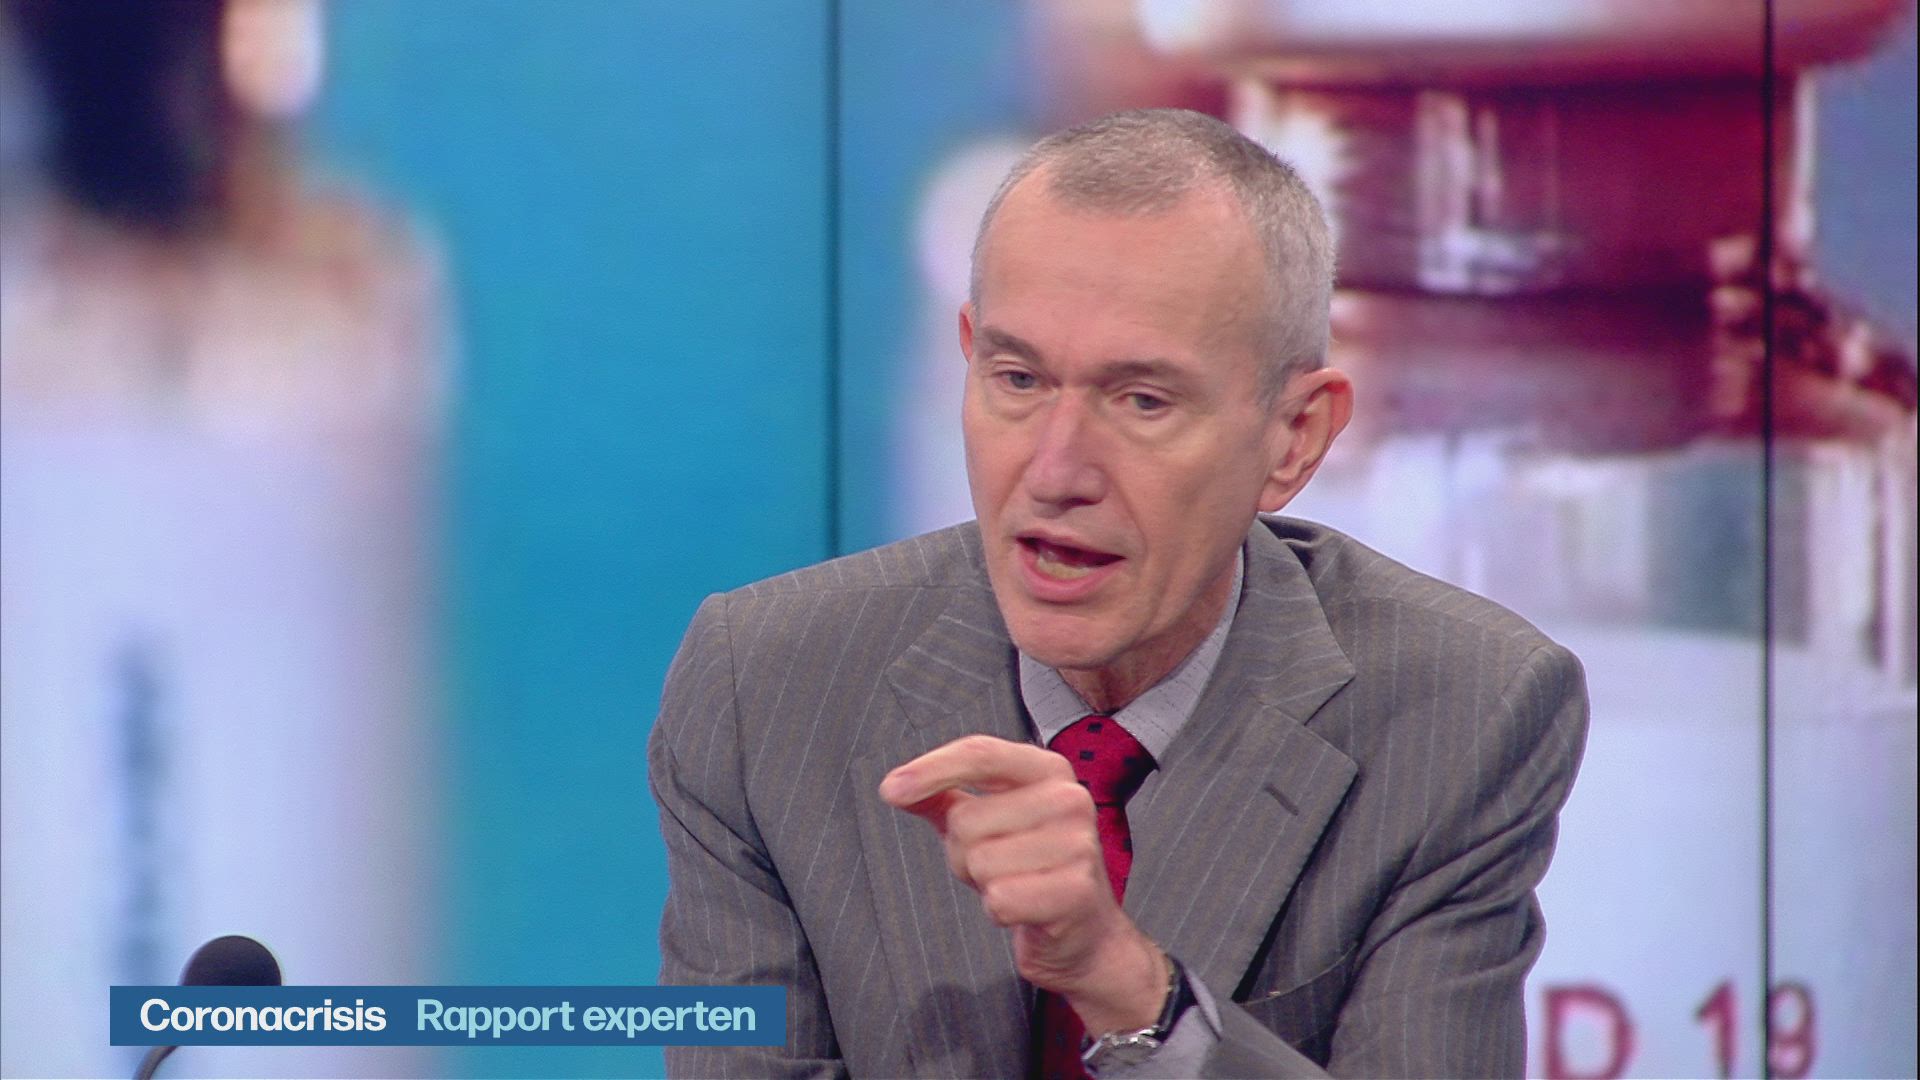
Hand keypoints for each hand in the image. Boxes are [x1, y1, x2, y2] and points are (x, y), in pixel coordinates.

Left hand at [878, 734, 1165, 1032]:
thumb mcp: (987, 823)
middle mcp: (1070, 799)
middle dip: (964, 852)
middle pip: (967, 818)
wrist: (1085, 931)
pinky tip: (1025, 908)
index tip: (891, 790)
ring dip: (983, 883)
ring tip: (1015, 883)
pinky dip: (999, 911)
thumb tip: (895, 786)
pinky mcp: (1076, 892)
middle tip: (997, 865)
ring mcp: (1078, 845)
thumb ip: (942, 798)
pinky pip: (999, 899)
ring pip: (979, 861)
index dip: (931, 769)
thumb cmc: (1031, 868)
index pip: (980, 754)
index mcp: (1047, 770)